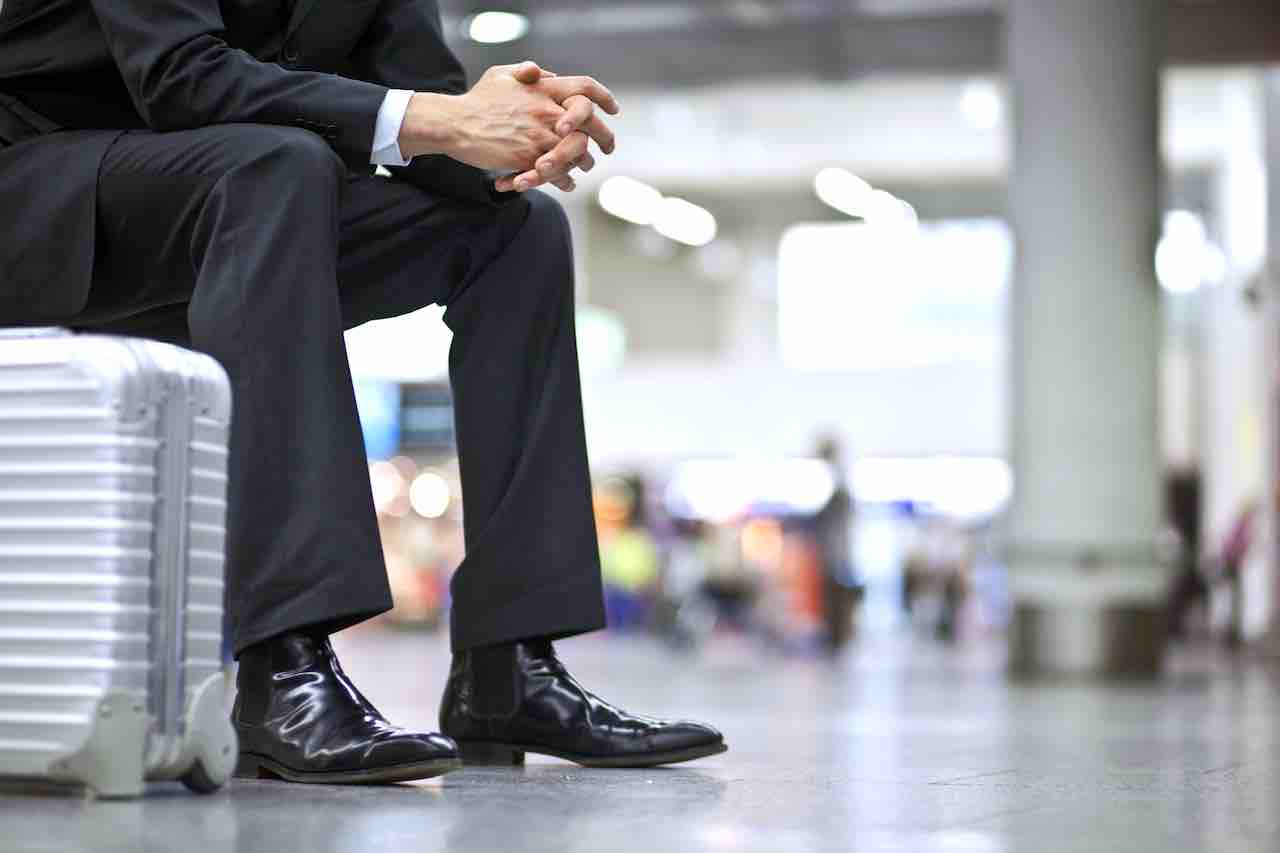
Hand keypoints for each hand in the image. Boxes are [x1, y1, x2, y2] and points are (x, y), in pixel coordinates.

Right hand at [398, 62, 617, 178]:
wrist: (456, 124)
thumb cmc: (478, 100)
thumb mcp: (502, 75)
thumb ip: (528, 73)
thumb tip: (549, 74)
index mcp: (543, 88)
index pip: (585, 88)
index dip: (604, 97)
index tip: (613, 109)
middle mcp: (547, 111)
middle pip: (590, 125)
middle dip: (605, 137)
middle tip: (609, 147)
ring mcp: (540, 136)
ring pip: (577, 153)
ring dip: (584, 163)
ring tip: (584, 168)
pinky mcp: (530, 159)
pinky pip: (558, 174)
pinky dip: (564, 181)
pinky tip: (567, 184)